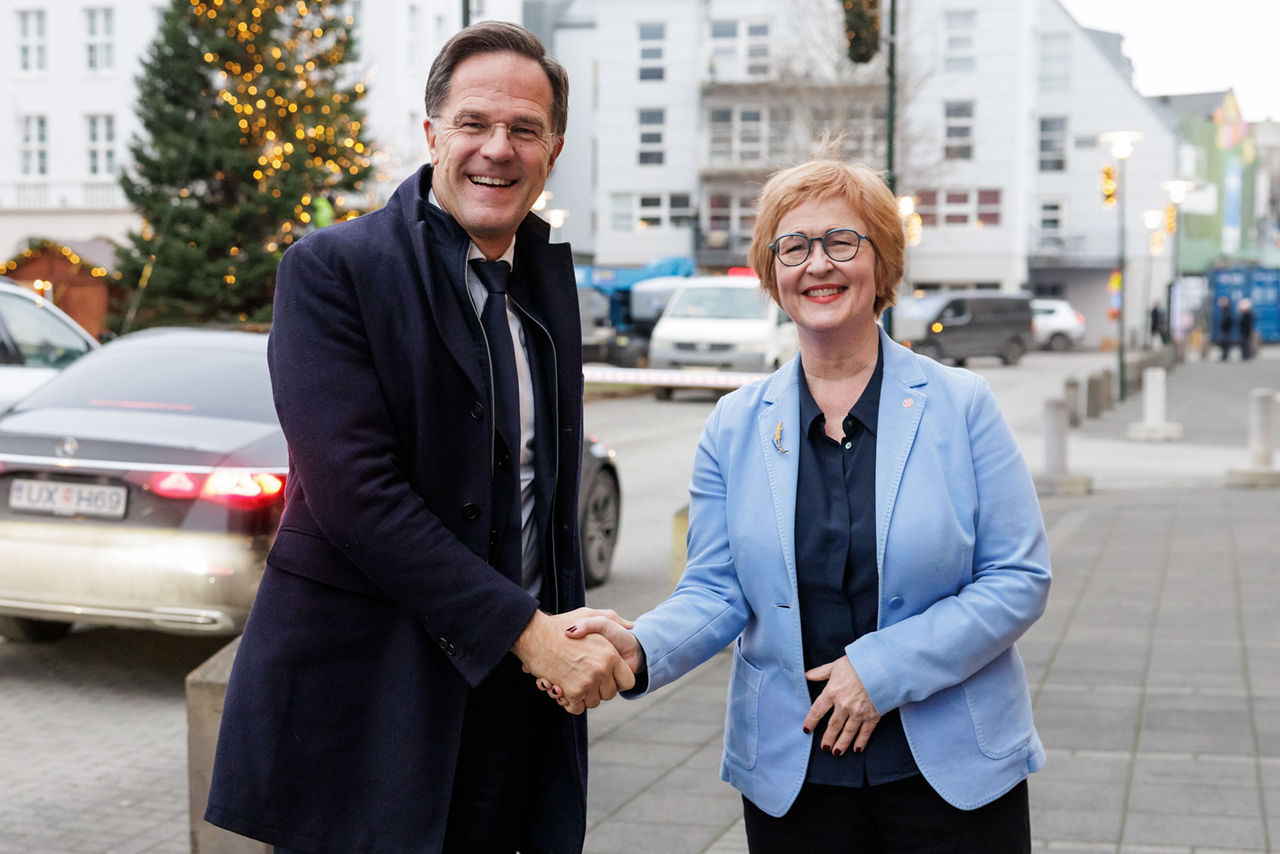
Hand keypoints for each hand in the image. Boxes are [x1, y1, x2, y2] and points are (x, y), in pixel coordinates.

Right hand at [511, 609, 634, 714]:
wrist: (533, 634)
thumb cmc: (559, 625)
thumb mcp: (589, 615)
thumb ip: (613, 619)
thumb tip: (630, 627)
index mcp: (610, 653)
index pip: (627, 681)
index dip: (617, 681)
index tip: (606, 678)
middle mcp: (602, 669)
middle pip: (609, 694)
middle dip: (598, 690)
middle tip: (584, 678)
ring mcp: (588, 681)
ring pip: (593, 702)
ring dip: (583, 696)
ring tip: (571, 680)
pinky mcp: (572, 692)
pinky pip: (577, 708)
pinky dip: (570, 703)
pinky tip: (562, 689)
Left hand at [803, 655, 880, 756]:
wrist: (883, 667)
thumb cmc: (859, 663)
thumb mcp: (836, 665)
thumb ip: (820, 672)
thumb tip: (806, 675)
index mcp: (832, 692)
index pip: (817, 711)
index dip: (811, 721)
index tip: (807, 729)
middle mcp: (843, 705)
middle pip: (832, 726)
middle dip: (828, 738)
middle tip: (824, 747)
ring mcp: (858, 712)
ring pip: (847, 732)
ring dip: (841, 744)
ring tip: (836, 753)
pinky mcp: (873, 716)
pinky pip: (865, 732)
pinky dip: (861, 742)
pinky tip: (856, 749)